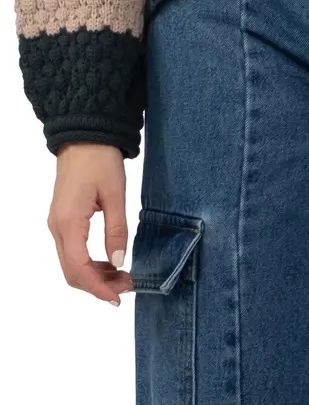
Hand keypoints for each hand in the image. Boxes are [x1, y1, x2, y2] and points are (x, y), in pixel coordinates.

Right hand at [47, 142, 133, 305]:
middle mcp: (57, 227)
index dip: (98, 288)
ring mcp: (57, 224)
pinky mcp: (63, 220)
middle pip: (72, 272)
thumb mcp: (115, 193)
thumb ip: (116, 230)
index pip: (78, 269)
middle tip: (127, 286)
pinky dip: (89, 263)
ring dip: (94, 276)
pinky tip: (109, 262)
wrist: (84, 135)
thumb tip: (118, 263)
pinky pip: (72, 251)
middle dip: (98, 285)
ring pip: (71, 264)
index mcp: (68, 223)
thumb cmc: (100, 159)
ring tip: (122, 276)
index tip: (117, 298)